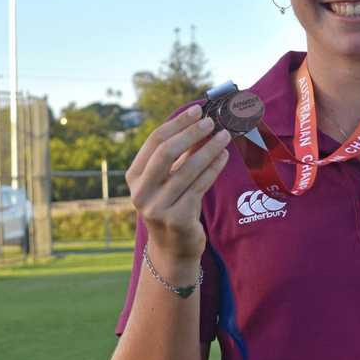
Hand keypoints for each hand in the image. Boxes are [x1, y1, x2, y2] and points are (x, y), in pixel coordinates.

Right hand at [125, 105, 231, 261]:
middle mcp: (141, 192)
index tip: (197, 110)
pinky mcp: (178, 219)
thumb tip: (199, 122)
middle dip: (191, 133)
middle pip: (166, 153)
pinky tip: (224, 156)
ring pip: (187, 170)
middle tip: (212, 122)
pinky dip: (213, 168)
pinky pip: (199, 186)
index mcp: (134, 177)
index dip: (177, 124)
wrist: (172, 248)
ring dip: (208, 149)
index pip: (154, 142)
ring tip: (224, 136)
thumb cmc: (172, 205)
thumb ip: (177, 155)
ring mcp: (157, 207)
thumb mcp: (166, 181)